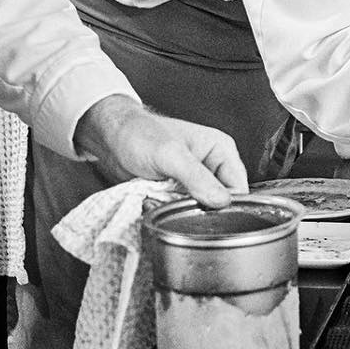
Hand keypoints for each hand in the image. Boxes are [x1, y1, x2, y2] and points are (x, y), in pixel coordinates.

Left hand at [72, 95, 247, 207]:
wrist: (110, 137)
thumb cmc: (140, 134)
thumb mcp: (170, 154)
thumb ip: (197, 177)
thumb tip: (222, 201)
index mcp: (221, 151)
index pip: (240, 188)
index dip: (227, 205)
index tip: (206, 213)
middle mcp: (212, 167)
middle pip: (220, 203)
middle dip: (199, 211)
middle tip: (176, 207)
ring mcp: (194, 182)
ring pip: (199, 210)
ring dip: (180, 213)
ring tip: (160, 203)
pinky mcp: (177, 192)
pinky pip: (180, 211)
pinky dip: (167, 213)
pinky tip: (154, 205)